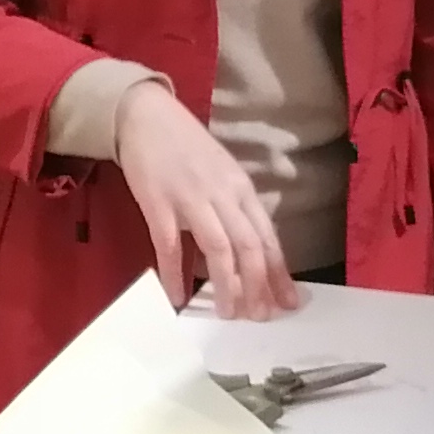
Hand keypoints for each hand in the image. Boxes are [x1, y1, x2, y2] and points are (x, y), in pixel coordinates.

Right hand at [112, 81, 299, 321]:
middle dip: (256, 286)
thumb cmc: (185, 147)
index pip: (267, 237)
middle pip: (248, 246)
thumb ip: (234, 209)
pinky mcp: (158, 203)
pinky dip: (174, 275)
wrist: (146, 116)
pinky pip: (170, 245)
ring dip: (225, 285)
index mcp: (241, 188)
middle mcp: (222, 194)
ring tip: (227, 313)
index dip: (279, 272)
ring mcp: (190, 198)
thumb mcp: (221, 173)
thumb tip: (247, 252)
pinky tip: (177, 297)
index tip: (288, 302)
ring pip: (218, 249)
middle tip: (257, 316)